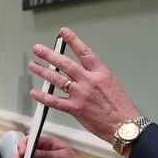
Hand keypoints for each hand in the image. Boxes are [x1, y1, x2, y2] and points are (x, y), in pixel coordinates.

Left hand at [29, 27, 140, 142]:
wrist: (124, 125)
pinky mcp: (76, 108)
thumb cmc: (120, 107)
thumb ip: (94, 77)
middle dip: (49, 54)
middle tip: (38, 49)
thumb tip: (80, 73)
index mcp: (100, 73)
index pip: (84, 52)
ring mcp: (81, 94)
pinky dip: (43, 97)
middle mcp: (89, 81)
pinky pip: (55, 101)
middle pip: (65, 63)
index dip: (73, 40)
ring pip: (57, 79)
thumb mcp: (110, 84)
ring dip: (43, 71)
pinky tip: (35, 93)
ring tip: (33, 65)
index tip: (63, 32)